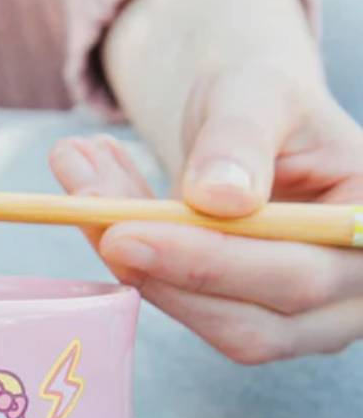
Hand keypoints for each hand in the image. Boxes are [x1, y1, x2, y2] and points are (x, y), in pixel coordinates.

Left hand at [50, 73, 362, 363]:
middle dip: (160, 272)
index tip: (124, 233)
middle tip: (88, 214)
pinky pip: (185, 308)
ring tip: (82, 185)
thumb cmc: (267, 103)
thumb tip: (218, 198)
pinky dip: (132, 263)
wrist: (251, 122)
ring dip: (135, 267)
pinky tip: (95, 204)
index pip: (299, 274)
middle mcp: (352, 293)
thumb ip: (241, 138)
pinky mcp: (246, 320)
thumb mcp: (258, 92)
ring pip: (210, 325)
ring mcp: (304, 320)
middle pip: (255, 324)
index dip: (209, 263)